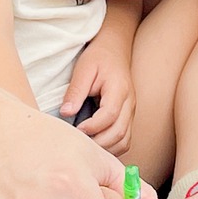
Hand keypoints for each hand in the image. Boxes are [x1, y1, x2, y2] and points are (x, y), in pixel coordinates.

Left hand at [60, 37, 135, 155]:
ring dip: (106, 149)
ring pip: (125, 141)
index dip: (93, 126)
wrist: (115, 49)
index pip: (110, 115)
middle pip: (120, 132)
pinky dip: (111, 147)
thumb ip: (75, 91)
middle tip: (79, 145)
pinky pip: (124, 140)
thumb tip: (66, 113)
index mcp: (119, 89)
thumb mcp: (84, 69)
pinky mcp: (128, 118)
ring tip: (86, 147)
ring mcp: (131, 112)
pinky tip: (95, 145)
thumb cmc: (99, 57)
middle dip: (98, 143)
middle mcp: (130, 103)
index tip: (76, 130)